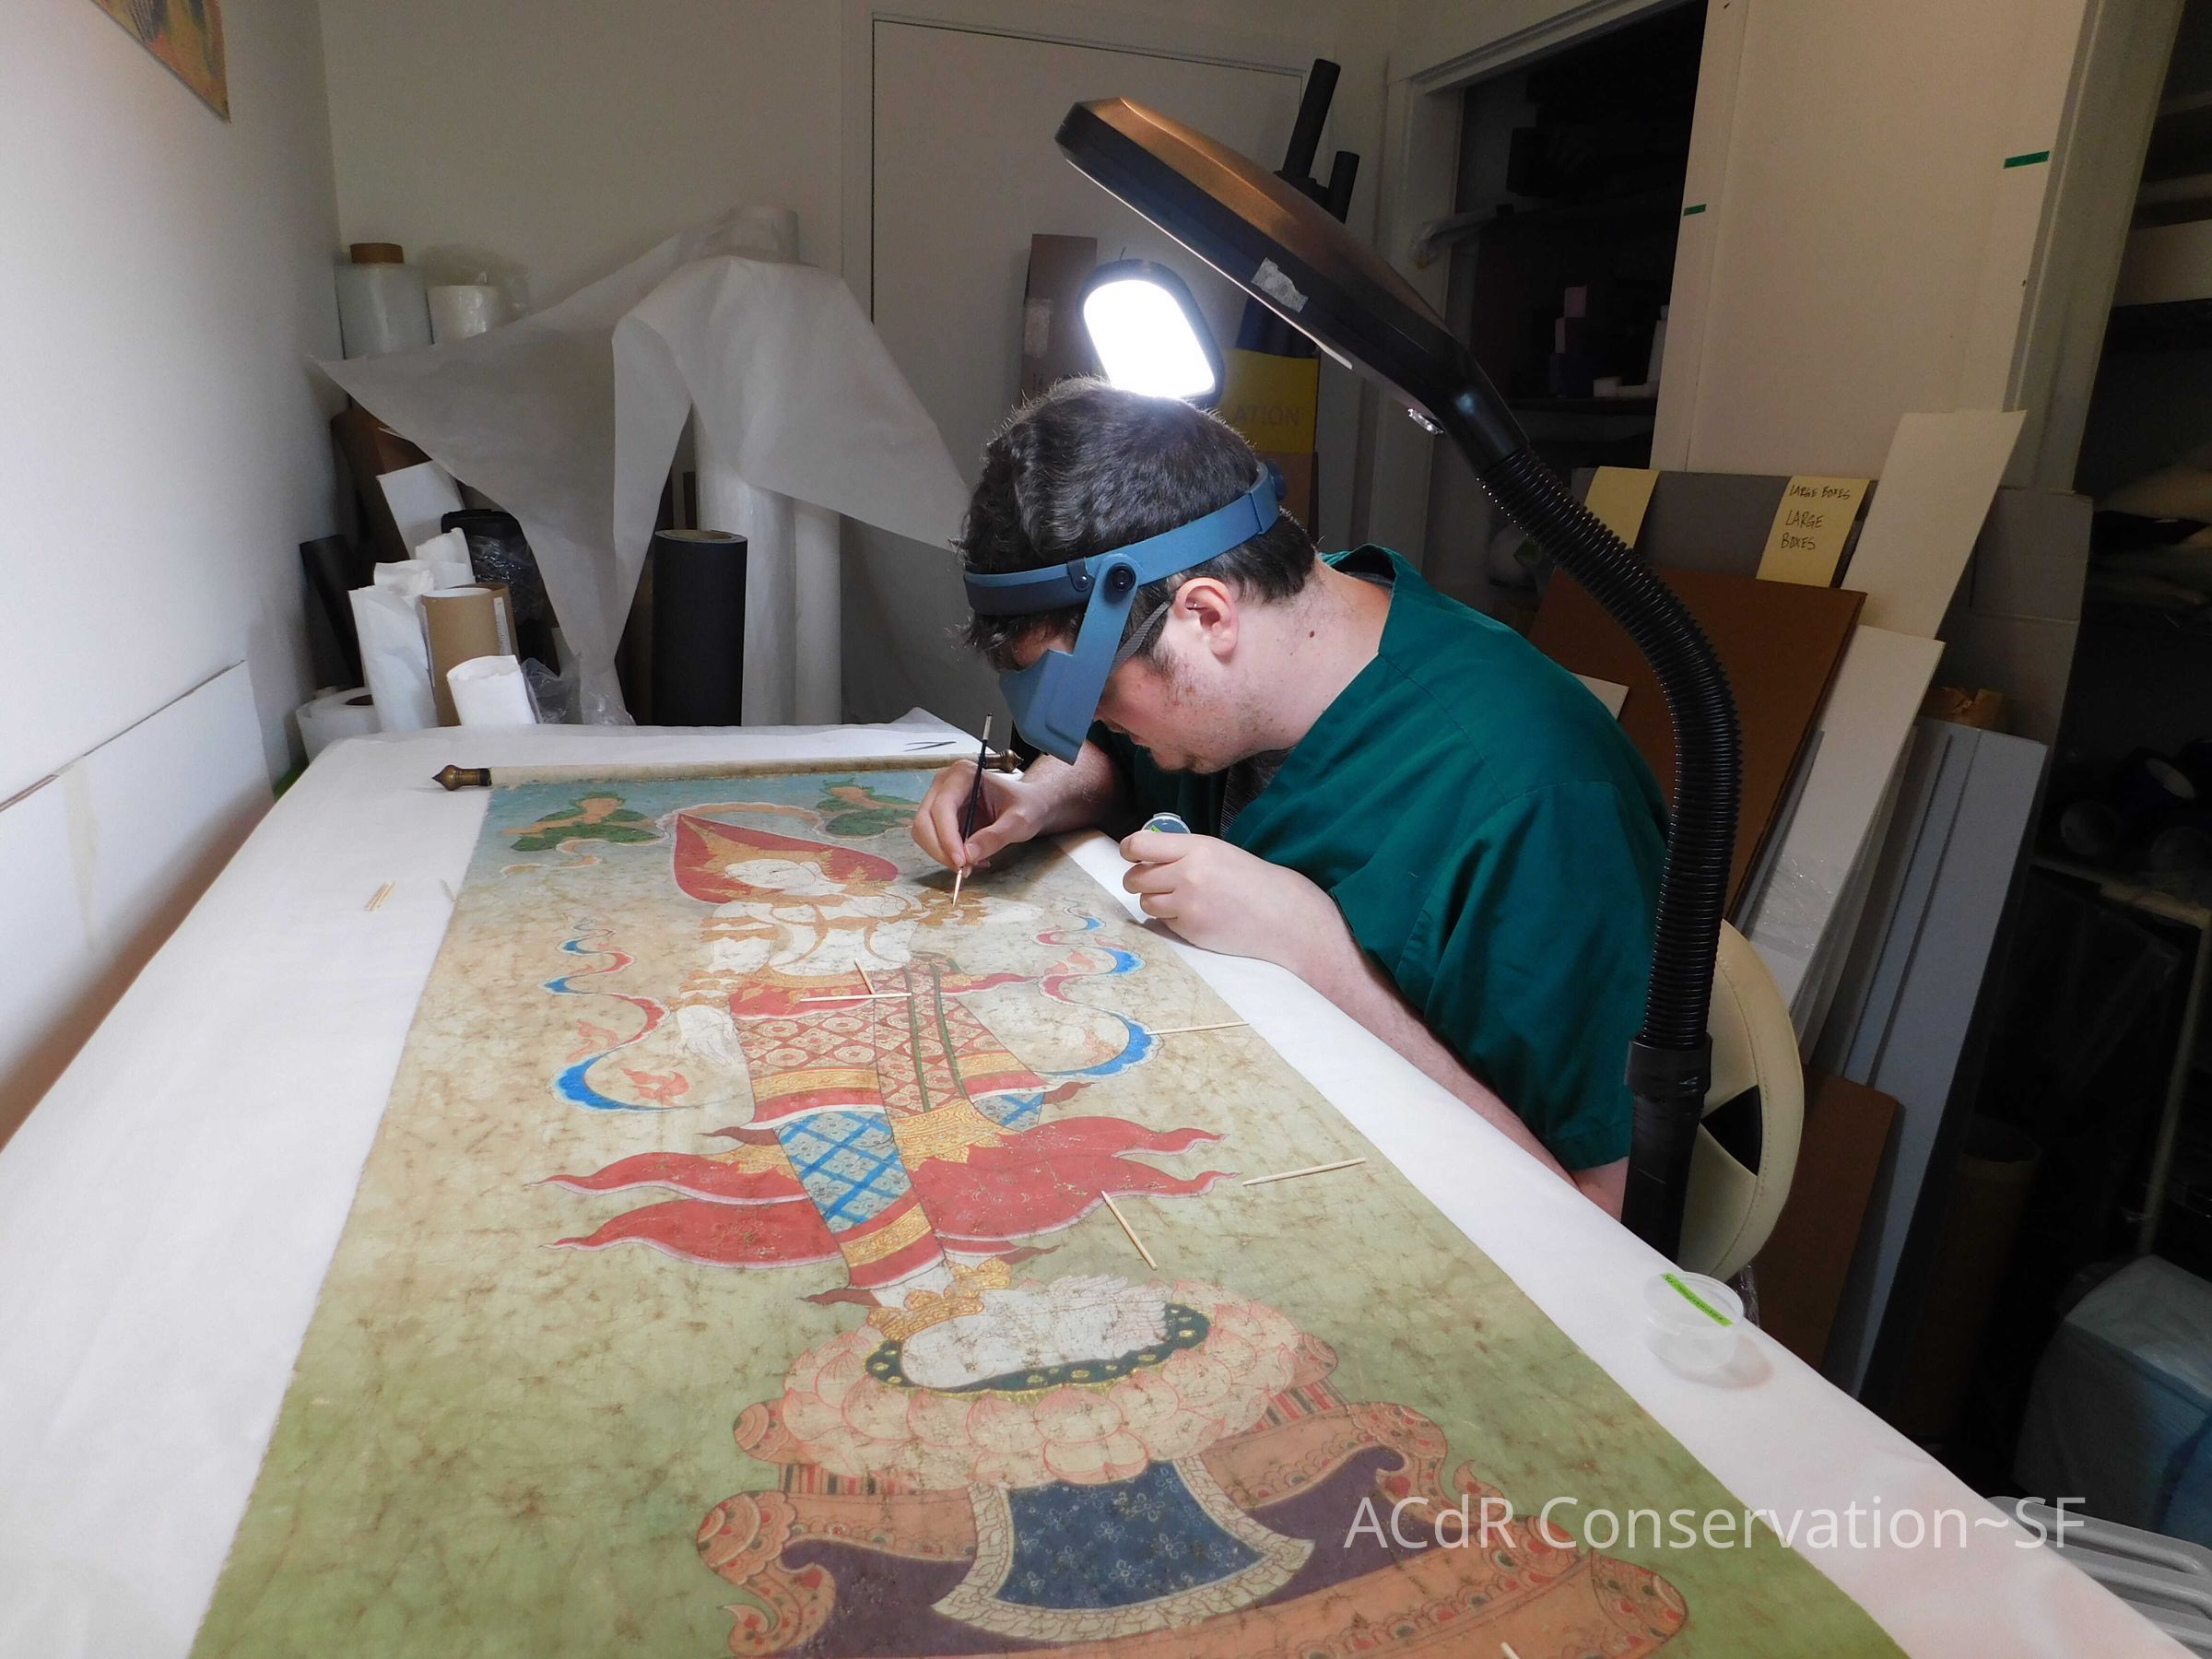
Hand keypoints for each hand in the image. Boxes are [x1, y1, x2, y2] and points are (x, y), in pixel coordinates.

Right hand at [912, 761, 1050, 870]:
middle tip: (963, 870)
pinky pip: (932, 840)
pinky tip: (970, 859)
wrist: (1030, 805)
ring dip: (942, 854)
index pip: (943, 806)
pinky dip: (946, 855)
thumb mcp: (1020, 821)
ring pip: (924, 833)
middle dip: (940, 849)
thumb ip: (995, 837)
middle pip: (925, 821)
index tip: (960, 862)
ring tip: (972, 864)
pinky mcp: (941, 817)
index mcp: (963, 774)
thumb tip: (968, 855)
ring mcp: (939, 799)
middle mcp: (945, 784)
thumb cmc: (1027, 805)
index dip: (947, 837)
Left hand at [1117, 831, 1340, 970]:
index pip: (1139, 844)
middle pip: (1135, 878)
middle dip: (1137, 880)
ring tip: (1179, 899)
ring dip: (1154, 901)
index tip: (1131, 855)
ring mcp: (1188, 905)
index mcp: (1196, 848)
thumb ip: (1182, 852)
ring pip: (1145, 902)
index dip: (1129, 850)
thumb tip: (1142, 855)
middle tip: (1152, 882)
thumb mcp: (1218, 852)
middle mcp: (1188, 874)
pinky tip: (1197, 915)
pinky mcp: (1191, 930)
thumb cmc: (1251, 880)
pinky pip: (1164, 923)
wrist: (1283, 915)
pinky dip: (1173, 919)